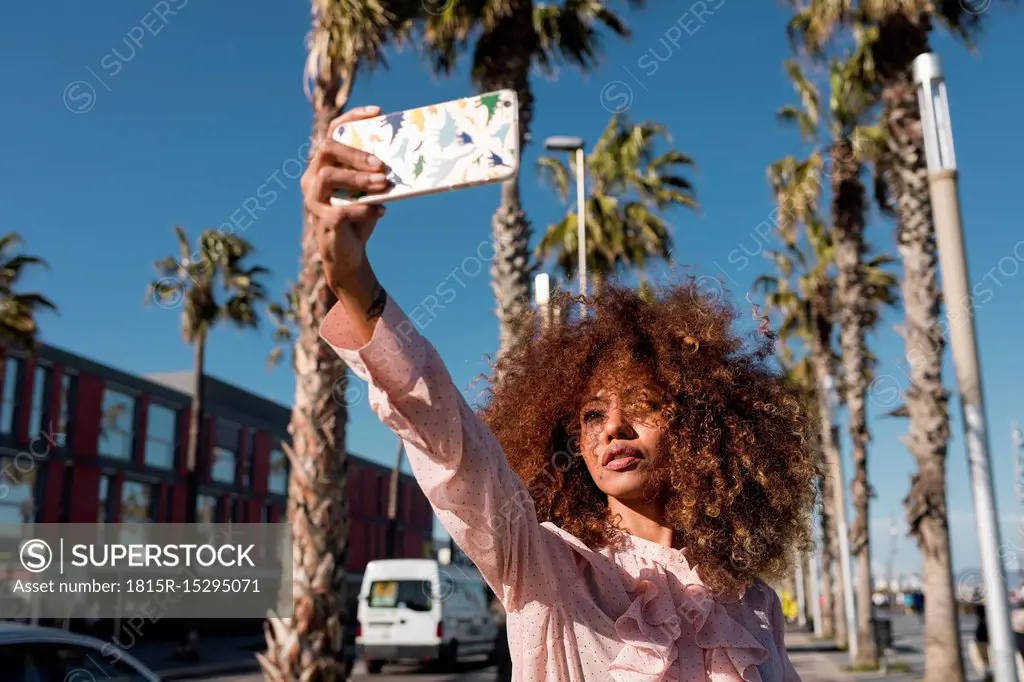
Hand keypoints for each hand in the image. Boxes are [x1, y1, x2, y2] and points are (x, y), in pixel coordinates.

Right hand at [301, 105, 390, 291]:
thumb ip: (375, 173)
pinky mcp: (323, 220)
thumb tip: (404, 155)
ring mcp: (314, 199)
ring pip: (329, 177)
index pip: (333, 132)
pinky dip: (364, 210)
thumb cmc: (360, 215)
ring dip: (359, 179)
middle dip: (355, 154)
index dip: (353, 118)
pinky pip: (341, 210)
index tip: (377, 112)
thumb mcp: (369, 190)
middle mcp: (312, 177)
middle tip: (381, 164)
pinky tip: (381, 212)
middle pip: (327, 150)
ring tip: (384, 184)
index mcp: (324, 164)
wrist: (348, 253)